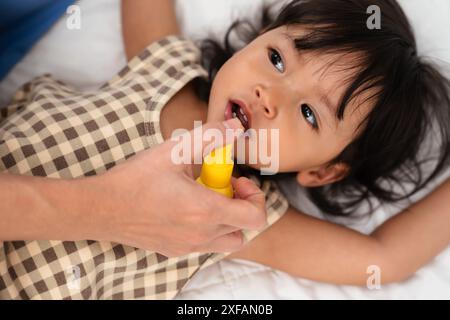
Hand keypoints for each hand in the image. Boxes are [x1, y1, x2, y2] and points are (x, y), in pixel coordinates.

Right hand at [93, 118, 266, 256]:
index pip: (255, 217)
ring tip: (207, 199)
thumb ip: (210, 137)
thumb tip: (235, 128)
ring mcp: (188, 246)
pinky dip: (208, 228)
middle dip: (240, 205)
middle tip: (221, 187)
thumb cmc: (136, 179)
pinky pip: (205, 245)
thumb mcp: (174, 150)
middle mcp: (201, 235)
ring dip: (227, 220)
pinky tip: (187, 208)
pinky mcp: (175, 251)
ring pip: (227, 240)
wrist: (102, 208)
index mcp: (206, 211)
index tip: (237, 180)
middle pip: (244, 228)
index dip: (254, 196)